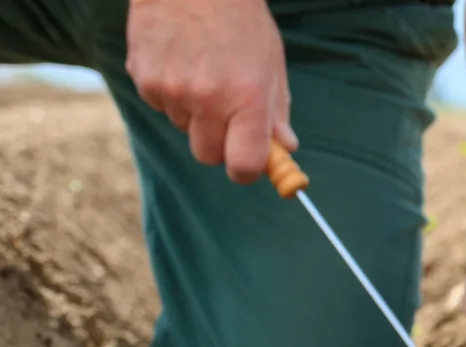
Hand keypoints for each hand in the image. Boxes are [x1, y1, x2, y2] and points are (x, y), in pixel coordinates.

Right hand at [124, 0, 297, 183]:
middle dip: (219, 143)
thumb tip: (286, 148)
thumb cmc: (240, 21)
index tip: (250, 163)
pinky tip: (181, 62)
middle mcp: (208, 98)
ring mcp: (172, 89)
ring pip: (183, 128)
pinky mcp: (144, 78)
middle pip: (208, 155)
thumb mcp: (271, 63)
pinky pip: (160, 105)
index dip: (247, 169)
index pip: (243, 165)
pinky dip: (171, 94)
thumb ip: (277, 111)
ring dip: (194, 114)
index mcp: (247, 97)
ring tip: (203, 72)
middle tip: (227, 114)